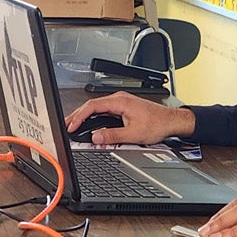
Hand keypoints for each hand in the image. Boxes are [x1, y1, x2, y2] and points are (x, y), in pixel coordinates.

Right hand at [66, 91, 193, 145]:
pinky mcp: (123, 106)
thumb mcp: (133, 134)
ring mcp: (121, 102)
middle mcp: (119, 99)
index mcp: (120, 102)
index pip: (92, 106)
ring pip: (96, 107)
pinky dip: (93, 116)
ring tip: (73, 124)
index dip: (79, 116)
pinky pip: (103, 109)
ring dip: (84, 115)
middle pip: (91, 105)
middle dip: (77, 115)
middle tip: (65, 125)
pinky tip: (88, 122)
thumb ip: (113, 135)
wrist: (170, 121)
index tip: (71, 126)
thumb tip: (96, 137)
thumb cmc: (157, 124)